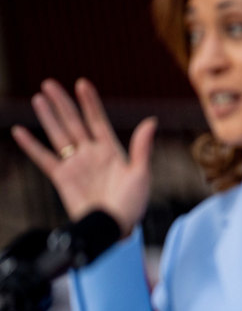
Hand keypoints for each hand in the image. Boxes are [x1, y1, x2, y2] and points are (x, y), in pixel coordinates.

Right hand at [11, 78, 155, 237]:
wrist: (113, 227)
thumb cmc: (132, 204)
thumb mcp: (141, 174)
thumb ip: (142, 147)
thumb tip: (151, 121)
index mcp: (112, 150)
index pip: (97, 120)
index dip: (90, 102)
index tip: (82, 84)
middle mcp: (91, 154)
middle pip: (74, 122)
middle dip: (62, 103)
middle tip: (49, 83)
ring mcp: (75, 164)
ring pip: (58, 135)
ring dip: (48, 117)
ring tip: (38, 98)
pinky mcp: (62, 178)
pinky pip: (44, 158)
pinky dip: (32, 145)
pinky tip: (20, 131)